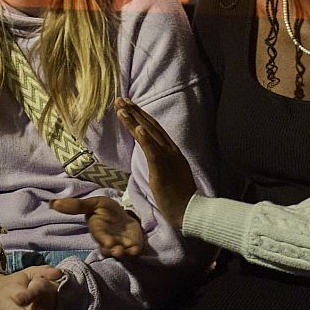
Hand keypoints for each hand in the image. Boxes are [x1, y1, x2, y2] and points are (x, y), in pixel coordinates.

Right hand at [51, 195, 143, 257]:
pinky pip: (134, 253)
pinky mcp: (133, 246)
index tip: (108, 242)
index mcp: (99, 232)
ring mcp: (121, 245)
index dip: (104, 241)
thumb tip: (52, 203)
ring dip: (124, 254)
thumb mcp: (94, 204)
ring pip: (121, 254)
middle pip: (110, 250)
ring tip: (127, 251)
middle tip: (117, 250)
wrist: (123, 214)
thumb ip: (76, 205)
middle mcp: (109, 242)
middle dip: (113, 250)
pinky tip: (137, 249)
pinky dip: (136, 252)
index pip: (100, 238)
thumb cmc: (106, 210)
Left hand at [115, 97, 194, 229]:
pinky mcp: (162, 169)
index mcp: (172, 151)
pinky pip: (152, 150)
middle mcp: (170, 150)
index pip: (155, 129)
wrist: (189, 210)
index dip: (142, 116)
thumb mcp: (170, 174)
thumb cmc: (178, 196)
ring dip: (134, 120)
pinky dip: (144, 137)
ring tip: (121, 108)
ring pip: (148, 134)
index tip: (129, 106)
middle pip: (150, 126)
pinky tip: (136, 126)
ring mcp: (167, 158)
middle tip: (120, 99)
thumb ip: (162, 162)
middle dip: (134, 112)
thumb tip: (153, 155)